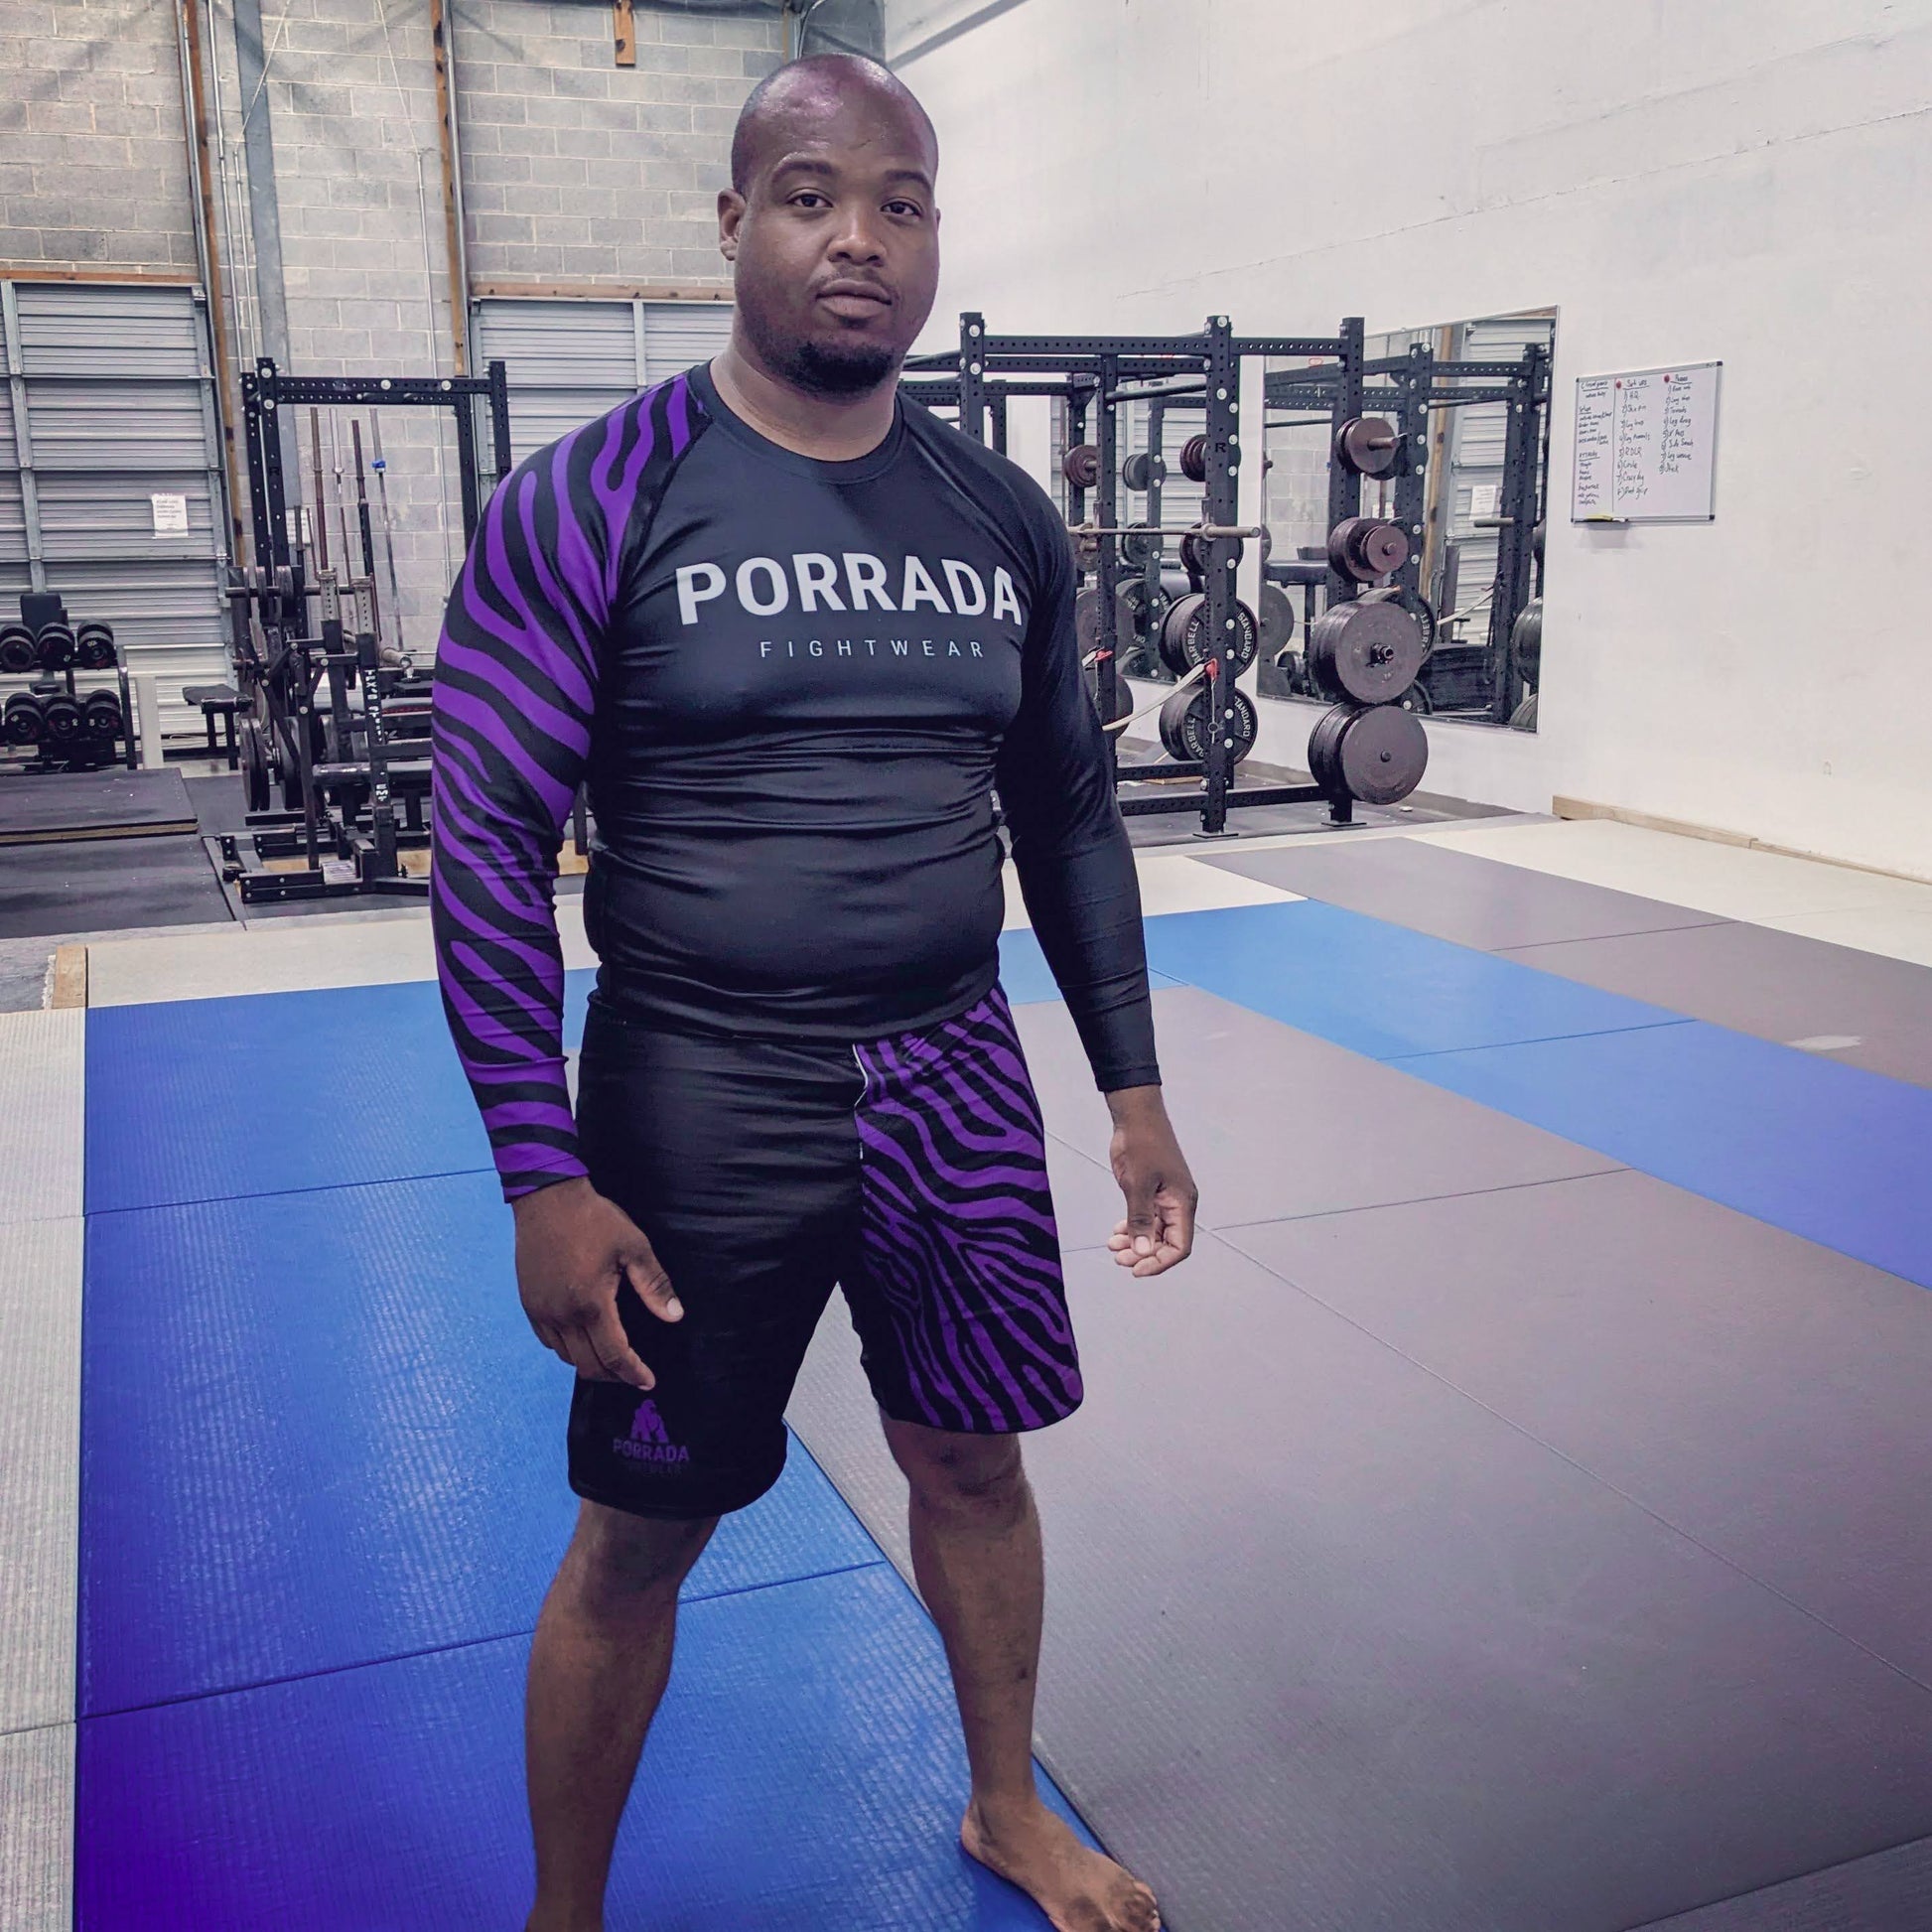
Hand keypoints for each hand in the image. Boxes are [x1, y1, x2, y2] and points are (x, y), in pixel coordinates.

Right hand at [511, 1176, 681, 1386]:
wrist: (547, 1198)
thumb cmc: (594, 1219)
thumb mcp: (634, 1247)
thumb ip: (654, 1285)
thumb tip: (674, 1316)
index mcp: (591, 1304)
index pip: (614, 1356)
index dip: (633, 1373)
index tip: (648, 1381)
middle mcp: (562, 1315)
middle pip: (589, 1365)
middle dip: (614, 1376)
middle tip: (633, 1374)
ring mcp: (541, 1311)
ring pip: (566, 1357)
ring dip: (590, 1363)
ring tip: (611, 1359)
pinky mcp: (529, 1303)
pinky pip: (548, 1341)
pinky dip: (567, 1349)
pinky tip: (582, 1340)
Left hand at [1104, 1085, 1196, 1276]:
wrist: (1136, 1116)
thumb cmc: (1142, 1144)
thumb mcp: (1137, 1185)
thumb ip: (1140, 1219)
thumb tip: (1142, 1251)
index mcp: (1182, 1203)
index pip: (1179, 1246)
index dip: (1159, 1262)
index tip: (1134, 1269)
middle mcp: (1178, 1203)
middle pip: (1166, 1242)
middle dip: (1143, 1253)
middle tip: (1117, 1256)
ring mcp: (1166, 1197)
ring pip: (1154, 1231)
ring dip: (1135, 1241)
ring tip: (1112, 1245)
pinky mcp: (1153, 1191)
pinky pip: (1147, 1218)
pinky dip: (1133, 1227)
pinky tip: (1117, 1231)